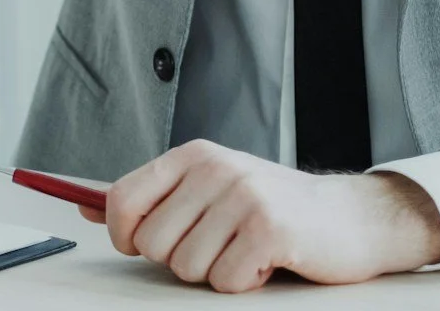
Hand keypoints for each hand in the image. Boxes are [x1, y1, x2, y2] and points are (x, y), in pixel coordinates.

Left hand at [88, 141, 439, 292]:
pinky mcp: (270, 229)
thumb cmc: (273, 208)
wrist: (352, 217)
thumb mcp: (209, 189)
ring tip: (245, 250)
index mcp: (193, 156)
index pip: (122, 198)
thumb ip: (153, 198)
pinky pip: (226, 281)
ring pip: (188, 267)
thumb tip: (88, 209)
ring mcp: (244, 196)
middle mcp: (215, 169)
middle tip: (217, 246)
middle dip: (180, 259)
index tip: (140, 245)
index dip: (123, 234)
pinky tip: (267, 262)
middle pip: (153, 243)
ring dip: (216, 272)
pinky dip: (245, 282)